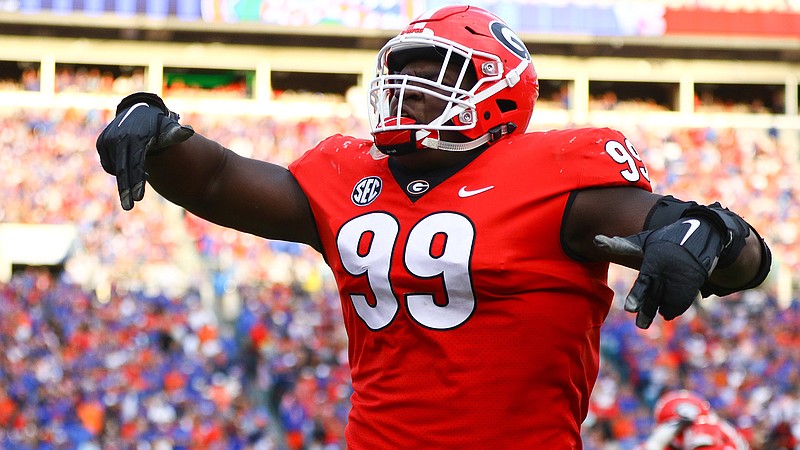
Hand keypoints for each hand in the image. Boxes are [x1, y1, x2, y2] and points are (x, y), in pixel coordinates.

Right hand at [96, 92, 193, 209]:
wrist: (137, 109)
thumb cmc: (157, 123)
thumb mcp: (167, 126)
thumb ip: (175, 133)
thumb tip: (188, 132)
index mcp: (136, 137)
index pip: (135, 163)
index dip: (136, 181)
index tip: (138, 198)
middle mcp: (119, 138)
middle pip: (122, 169)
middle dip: (125, 189)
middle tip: (128, 206)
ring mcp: (108, 140)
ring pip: (115, 168)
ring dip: (125, 179)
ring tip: (137, 183)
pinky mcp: (101, 142)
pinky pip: (108, 163)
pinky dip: (117, 169)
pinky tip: (129, 169)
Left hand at [594, 217, 723, 328]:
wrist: (702, 238)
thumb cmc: (664, 240)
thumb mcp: (644, 240)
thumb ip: (621, 245)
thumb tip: (596, 240)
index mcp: (655, 262)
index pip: (644, 282)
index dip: (637, 296)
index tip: (629, 309)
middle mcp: (669, 274)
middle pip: (654, 297)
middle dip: (647, 311)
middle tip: (639, 325)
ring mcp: (682, 283)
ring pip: (666, 304)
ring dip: (655, 310)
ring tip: (644, 318)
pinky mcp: (692, 290)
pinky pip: (678, 306)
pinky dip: (669, 308)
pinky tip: (663, 306)